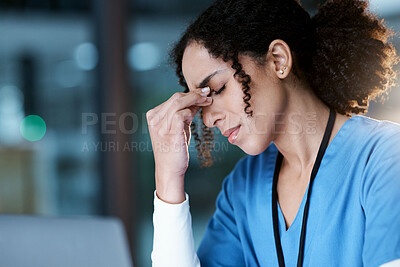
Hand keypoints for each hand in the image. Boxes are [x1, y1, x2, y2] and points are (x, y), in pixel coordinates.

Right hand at [146, 87, 211, 202]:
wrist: (169, 170)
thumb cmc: (174, 150)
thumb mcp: (179, 128)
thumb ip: (185, 114)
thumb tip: (198, 100)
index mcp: (154, 115)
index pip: (174, 99)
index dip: (190, 94)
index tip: (203, 93)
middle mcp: (154, 119)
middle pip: (176, 98)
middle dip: (194, 94)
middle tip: (208, 93)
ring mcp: (160, 125)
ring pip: (179, 103)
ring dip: (196, 99)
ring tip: (208, 100)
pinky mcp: (169, 132)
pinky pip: (181, 114)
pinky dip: (191, 111)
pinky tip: (198, 113)